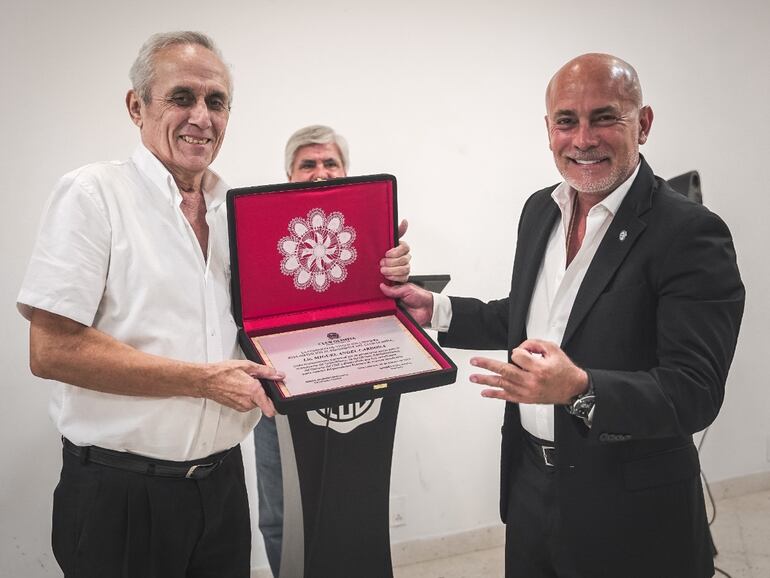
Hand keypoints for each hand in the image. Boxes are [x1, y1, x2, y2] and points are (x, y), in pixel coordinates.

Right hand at [197, 360, 284, 416]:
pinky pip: (247, 403)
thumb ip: (266, 372)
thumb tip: (279, 375)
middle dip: (263, 393)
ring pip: (255, 402)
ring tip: (245, 383)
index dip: (277, 405)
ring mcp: (241, 406)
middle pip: (264, 401)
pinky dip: (246, 397)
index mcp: (253, 391)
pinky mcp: (236, 408)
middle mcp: (248, 402)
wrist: (207, 380)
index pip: (270, 408)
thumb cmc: (223, 372)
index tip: (279, 402)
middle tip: (256, 382)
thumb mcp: (247, 366)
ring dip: (254, 395)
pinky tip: (239, 388)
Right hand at [379, 282, 433, 325]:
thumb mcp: (407, 289)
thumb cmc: (421, 297)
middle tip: (380, 298)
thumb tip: (383, 286)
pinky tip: (388, 312)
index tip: (375, 289)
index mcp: (397, 291)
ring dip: (384, 307)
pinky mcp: (397, 316)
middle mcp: (395, 299)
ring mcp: (395, 308)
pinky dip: (388, 315)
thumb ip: (394, 289)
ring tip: (386, 305)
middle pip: (383, 300)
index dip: (380, 290)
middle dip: (381, 299)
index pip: (385, 290)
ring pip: (385, 308)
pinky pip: (389, 316)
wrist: (428, 309)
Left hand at [380, 219, 410, 282]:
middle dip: (392, 262)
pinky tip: (387, 276)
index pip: (405, 248)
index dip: (396, 251)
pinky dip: (394, 278)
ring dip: (392, 270)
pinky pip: (403, 278)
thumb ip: (396, 231)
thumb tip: (405, 221)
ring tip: (383, 270)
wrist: (374, 268)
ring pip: (404, 269)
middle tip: (382, 263)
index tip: (386, 253)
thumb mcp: (386, 242)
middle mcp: (405, 257)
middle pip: (404, 259)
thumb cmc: (381, 254)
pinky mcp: (403, 277)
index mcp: (402, 248)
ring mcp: (405, 267)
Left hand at [469, 339, 587, 404]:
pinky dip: (495, 395)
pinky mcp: (526, 399)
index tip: (524, 352)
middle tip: (475, 362)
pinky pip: (507, 397)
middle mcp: (531, 381)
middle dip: (487, 365)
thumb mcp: (553, 349)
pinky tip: (485, 392)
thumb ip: (535, 344)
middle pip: (505, 371)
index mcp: (538, 368)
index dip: (519, 351)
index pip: (518, 356)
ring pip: (503, 384)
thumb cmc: (564, 370)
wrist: (573, 389)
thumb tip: (520, 347)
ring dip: (486, 380)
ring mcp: (527, 392)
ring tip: (473, 377)